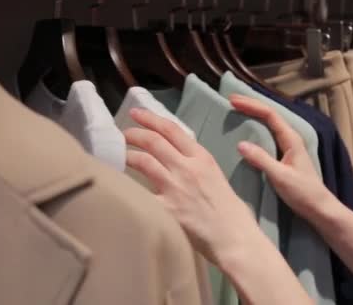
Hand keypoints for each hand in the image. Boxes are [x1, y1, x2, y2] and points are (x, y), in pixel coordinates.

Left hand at [123, 108, 263, 265]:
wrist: (234, 238)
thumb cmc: (231, 212)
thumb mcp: (216, 177)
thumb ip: (197, 166)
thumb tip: (177, 161)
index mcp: (202, 158)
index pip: (172, 130)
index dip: (150, 118)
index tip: (136, 113)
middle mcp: (187, 167)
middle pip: (153, 141)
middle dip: (134, 133)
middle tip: (122, 132)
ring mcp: (175, 187)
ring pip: (143, 161)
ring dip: (127, 154)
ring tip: (118, 154)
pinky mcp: (166, 208)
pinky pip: (141, 192)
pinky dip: (128, 186)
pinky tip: (120, 184)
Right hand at [229, 94, 333, 218]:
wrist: (319, 209)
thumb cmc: (303, 193)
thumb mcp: (280, 176)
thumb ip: (261, 159)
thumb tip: (240, 144)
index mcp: (291, 139)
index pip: (270, 115)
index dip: (252, 105)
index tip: (233, 101)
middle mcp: (290, 139)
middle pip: (269, 115)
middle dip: (251, 105)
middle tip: (231, 101)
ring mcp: (287, 147)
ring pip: (269, 124)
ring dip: (253, 115)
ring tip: (237, 110)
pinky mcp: (283, 156)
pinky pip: (268, 136)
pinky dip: (256, 128)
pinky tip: (246, 132)